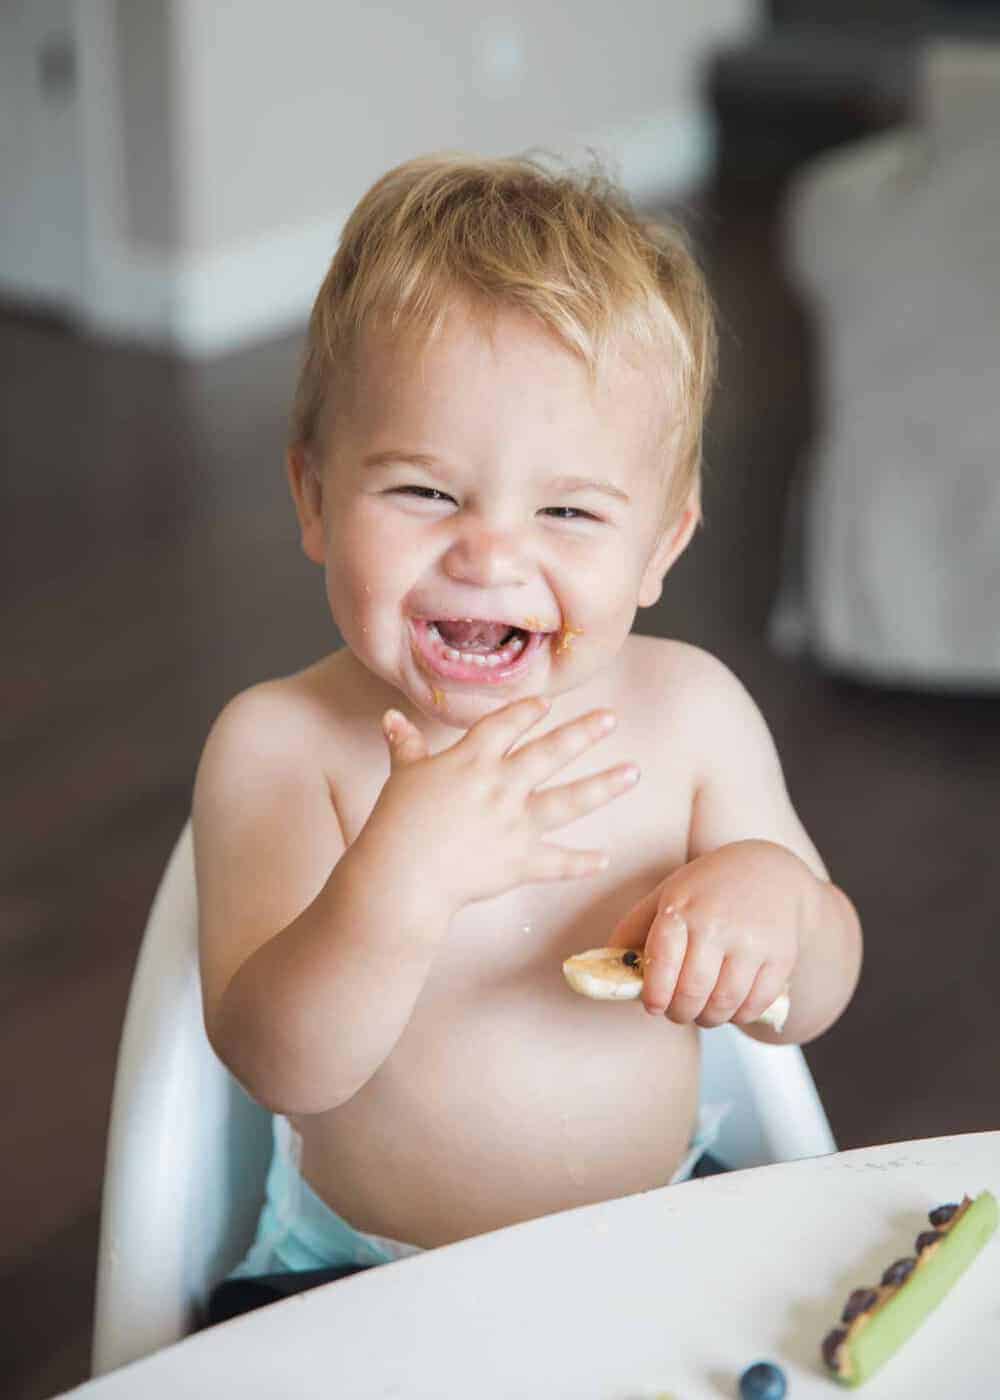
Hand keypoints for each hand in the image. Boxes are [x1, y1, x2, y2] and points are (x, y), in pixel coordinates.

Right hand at [363, 696, 639, 910]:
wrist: (402, 875)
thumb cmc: (396, 823)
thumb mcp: (402, 775)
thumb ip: (405, 745)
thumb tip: (390, 717)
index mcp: (472, 760)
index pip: (506, 724)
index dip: (528, 711)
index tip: (548, 702)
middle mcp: (501, 786)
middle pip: (550, 752)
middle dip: (583, 733)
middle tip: (611, 718)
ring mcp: (515, 824)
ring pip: (569, 800)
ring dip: (604, 786)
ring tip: (634, 772)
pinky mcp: (520, 862)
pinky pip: (558, 862)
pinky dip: (582, 862)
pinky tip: (604, 858)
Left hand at [607, 840, 812, 1026]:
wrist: (770, 871)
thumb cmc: (709, 886)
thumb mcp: (668, 893)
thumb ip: (635, 927)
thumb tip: (605, 963)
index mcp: (682, 907)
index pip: (662, 962)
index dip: (654, 994)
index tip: (653, 1006)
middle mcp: (717, 923)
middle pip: (692, 992)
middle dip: (680, 1013)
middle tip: (677, 1012)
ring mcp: (751, 941)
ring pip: (724, 1004)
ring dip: (708, 1019)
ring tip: (703, 1012)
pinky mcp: (780, 956)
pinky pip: (755, 1005)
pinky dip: (739, 1016)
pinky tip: (731, 1007)